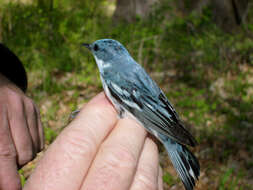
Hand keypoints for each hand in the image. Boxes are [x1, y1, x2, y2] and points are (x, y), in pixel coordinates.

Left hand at [0, 74, 43, 189]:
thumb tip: (3, 176)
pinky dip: (31, 146)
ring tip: (11, 150)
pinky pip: (40, 138)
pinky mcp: (36, 108)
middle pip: (23, 153)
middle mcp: (14, 108)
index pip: (5, 152)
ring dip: (23, 157)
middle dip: (14, 167)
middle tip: (5, 166)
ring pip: (34, 147)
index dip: (8, 176)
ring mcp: (28, 107)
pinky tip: (20, 140)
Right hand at [24, 93, 162, 189]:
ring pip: (143, 176)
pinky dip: (153, 170)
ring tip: (142, 130)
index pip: (79, 145)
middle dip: (129, 125)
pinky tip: (148, 159)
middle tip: (132, 108)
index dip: (97, 115)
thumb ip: (66, 158)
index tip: (108, 97)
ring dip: (146, 145)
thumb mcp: (43, 185)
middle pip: (118, 158)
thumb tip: (97, 118)